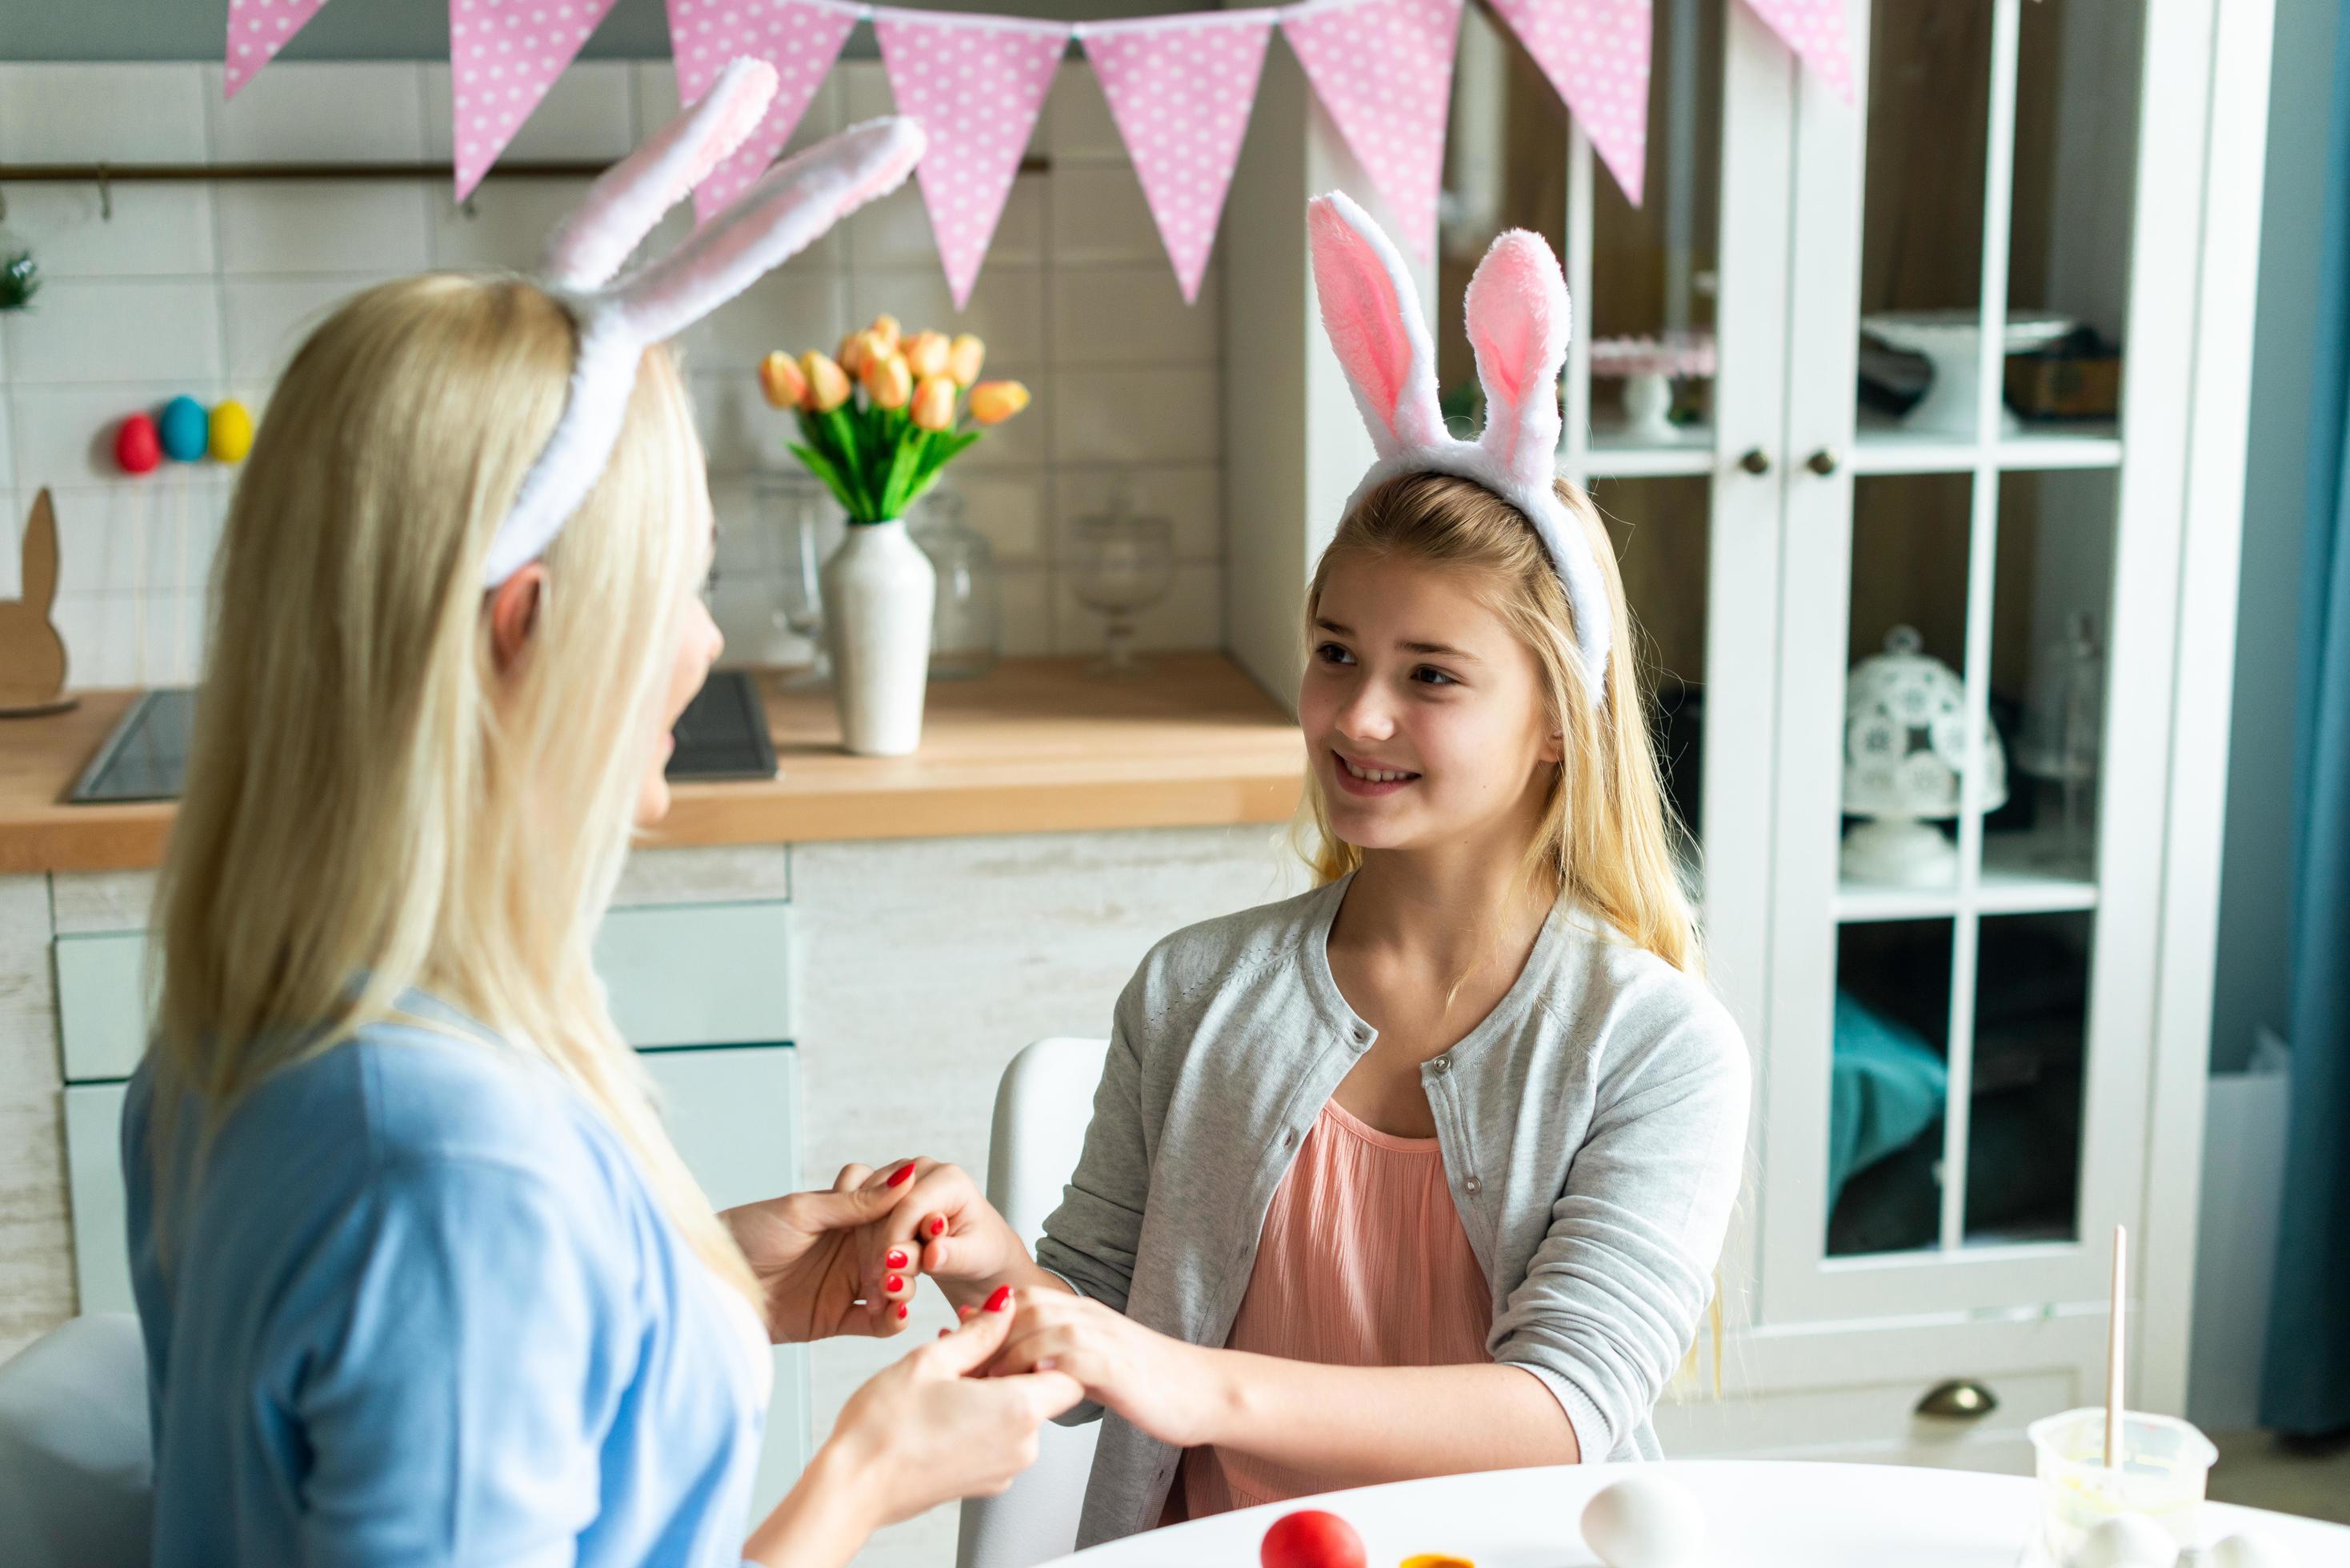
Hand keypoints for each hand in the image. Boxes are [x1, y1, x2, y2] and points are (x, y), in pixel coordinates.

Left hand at [722, 1164, 921, 1342]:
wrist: (709, 1280)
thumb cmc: (747, 1232)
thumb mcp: (803, 1211)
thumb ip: (856, 1202)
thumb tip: (906, 1178)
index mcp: (846, 1214)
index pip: (894, 1214)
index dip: (908, 1220)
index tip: (916, 1225)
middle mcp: (851, 1248)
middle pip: (901, 1251)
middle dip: (910, 1257)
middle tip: (902, 1263)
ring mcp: (845, 1284)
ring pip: (896, 1287)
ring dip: (905, 1289)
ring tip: (895, 1290)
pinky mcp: (835, 1319)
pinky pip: (876, 1323)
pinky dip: (893, 1321)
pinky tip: (897, 1315)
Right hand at [823, 1296, 1082, 1527]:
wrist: (854, 1488)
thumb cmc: (885, 1428)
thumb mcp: (932, 1359)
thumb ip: (980, 1331)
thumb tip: (1006, 1305)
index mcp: (1018, 1410)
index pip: (1070, 1374)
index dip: (1044, 1350)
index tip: (1010, 1337)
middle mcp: (1021, 1446)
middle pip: (1042, 1394)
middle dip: (1010, 1366)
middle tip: (965, 1349)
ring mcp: (1003, 1470)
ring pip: (1018, 1416)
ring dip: (991, 1391)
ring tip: (945, 1378)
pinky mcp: (983, 1484)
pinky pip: (998, 1440)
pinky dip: (980, 1419)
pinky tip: (941, 1407)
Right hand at [853, 1158, 1040, 1317]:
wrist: (975, 1251)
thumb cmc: (981, 1251)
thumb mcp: (975, 1259)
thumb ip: (952, 1256)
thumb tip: (932, 1254)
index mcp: (949, 1178)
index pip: (910, 1206)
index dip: (894, 1242)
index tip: (886, 1277)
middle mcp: (922, 1170)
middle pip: (884, 1207)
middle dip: (879, 1253)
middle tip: (878, 1295)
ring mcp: (900, 1178)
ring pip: (867, 1212)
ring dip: (867, 1254)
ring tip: (877, 1292)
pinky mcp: (884, 1192)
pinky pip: (861, 1215)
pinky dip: (863, 1247)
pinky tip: (871, 1276)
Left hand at [982, 1288, 1224, 1448]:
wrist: (1203, 1391)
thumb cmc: (1147, 1382)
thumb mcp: (1093, 1365)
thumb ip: (1055, 1357)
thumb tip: (1008, 1363)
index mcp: (1082, 1314)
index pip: (1022, 1300)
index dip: (985, 1318)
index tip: (951, 1343)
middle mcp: (1090, 1318)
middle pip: (1027, 1307)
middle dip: (988, 1335)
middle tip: (958, 1368)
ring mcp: (1106, 1338)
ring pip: (1047, 1327)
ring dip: (1010, 1352)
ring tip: (984, 1381)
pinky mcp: (1120, 1365)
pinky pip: (1078, 1357)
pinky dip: (1051, 1364)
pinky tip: (1031, 1380)